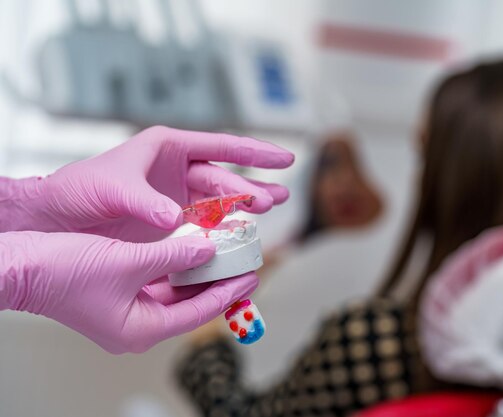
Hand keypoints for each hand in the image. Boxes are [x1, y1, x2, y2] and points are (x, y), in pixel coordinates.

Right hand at [0, 231, 257, 352]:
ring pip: (175, 295)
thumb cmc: (63, 271)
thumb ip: (175, 255)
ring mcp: (126, 313)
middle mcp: (136, 327)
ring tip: (223, 256)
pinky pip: (157, 286)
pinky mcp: (117, 297)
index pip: (198, 313)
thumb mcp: (130, 260)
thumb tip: (209, 251)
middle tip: (243, 264)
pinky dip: (175, 270)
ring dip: (196, 276)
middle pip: (190, 307)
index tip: (251, 276)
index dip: (228, 293)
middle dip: (216, 284)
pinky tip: (191, 253)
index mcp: (140, 330)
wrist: (20, 265)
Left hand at [2, 126, 292, 240]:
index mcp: (167, 147)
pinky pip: (205, 222)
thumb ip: (146, 203)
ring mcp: (175, 195)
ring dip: (246, 205)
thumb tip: (175, 220)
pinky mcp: (171, 219)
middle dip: (252, 186)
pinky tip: (242, 233)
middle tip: (275, 199)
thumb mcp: (112, 189)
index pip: (221, 146)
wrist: (56, 218)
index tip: (285, 158)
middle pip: (225, 176)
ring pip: (220, 200)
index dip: (255, 151)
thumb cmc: (78, 190)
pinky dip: (224, 228)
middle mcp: (176, 169)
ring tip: (274, 207)